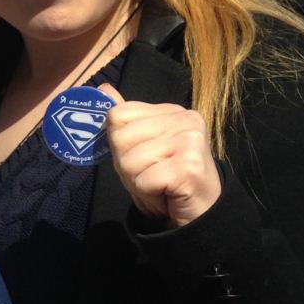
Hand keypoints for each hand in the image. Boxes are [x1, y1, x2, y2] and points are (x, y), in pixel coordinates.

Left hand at [99, 85, 221, 227]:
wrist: (199, 215)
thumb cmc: (167, 181)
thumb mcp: (140, 148)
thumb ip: (125, 121)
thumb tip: (103, 88)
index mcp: (172, 111)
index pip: (118, 115)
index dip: (120, 144)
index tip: (143, 158)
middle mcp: (185, 119)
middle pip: (120, 138)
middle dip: (127, 166)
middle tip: (152, 175)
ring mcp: (190, 141)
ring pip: (129, 161)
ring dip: (138, 182)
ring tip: (160, 185)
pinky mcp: (189, 166)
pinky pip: (144, 180)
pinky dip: (148, 194)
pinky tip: (167, 194)